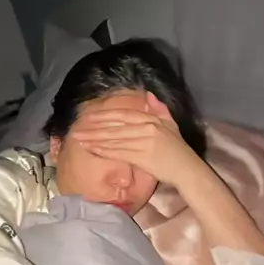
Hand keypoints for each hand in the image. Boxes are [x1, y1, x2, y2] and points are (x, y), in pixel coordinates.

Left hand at [72, 92, 191, 185]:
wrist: (187, 169)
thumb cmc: (179, 149)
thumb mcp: (171, 124)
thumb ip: (160, 109)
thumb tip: (148, 95)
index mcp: (151, 119)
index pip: (122, 115)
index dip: (104, 116)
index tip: (88, 117)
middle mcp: (146, 128)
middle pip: (115, 127)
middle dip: (94, 128)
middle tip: (76, 129)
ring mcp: (144, 142)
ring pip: (114, 140)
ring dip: (95, 140)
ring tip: (79, 140)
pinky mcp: (142, 157)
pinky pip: (119, 153)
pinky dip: (104, 151)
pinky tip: (92, 150)